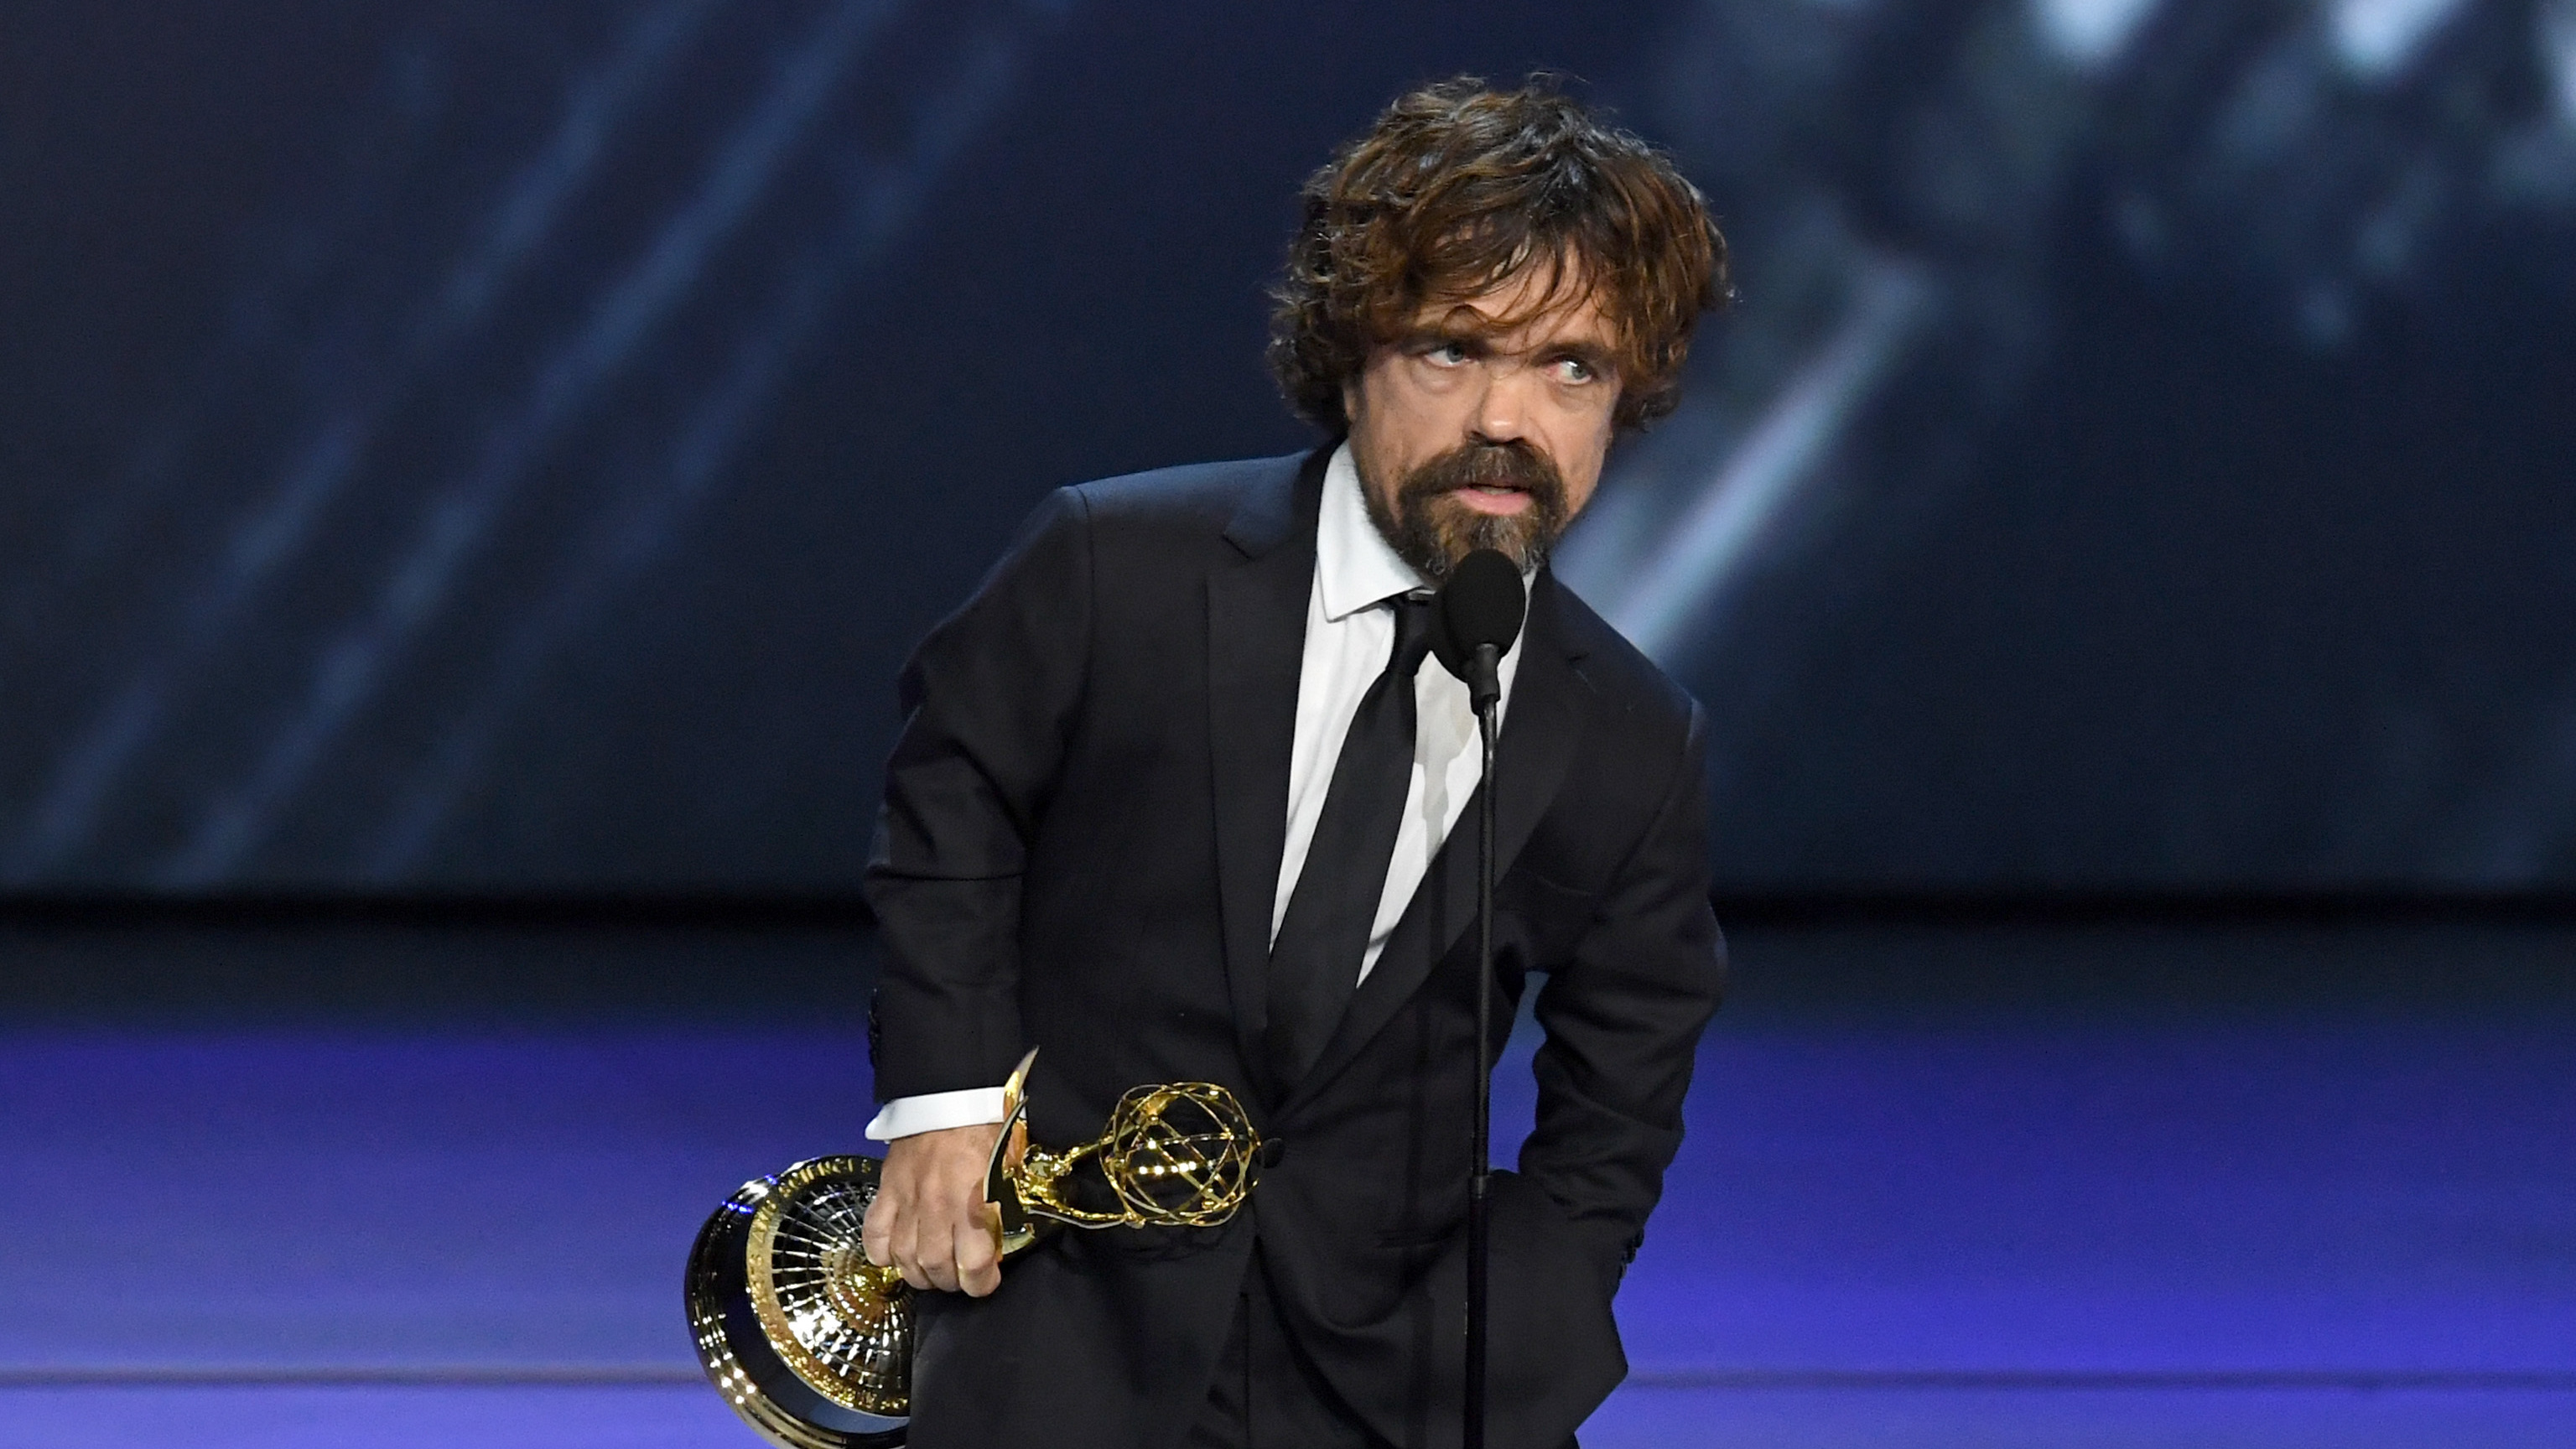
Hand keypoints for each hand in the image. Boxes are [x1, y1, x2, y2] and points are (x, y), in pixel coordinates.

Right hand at [861, 1122, 1005, 1295]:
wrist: (950, 1093)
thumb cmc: (988, 1129)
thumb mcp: (1009, 1169)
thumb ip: (1002, 1209)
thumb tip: (1001, 1242)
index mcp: (974, 1202)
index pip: (973, 1265)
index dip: (981, 1284)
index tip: (985, 1282)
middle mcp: (938, 1208)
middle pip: (935, 1268)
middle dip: (950, 1282)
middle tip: (958, 1277)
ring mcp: (907, 1200)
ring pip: (903, 1258)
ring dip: (918, 1274)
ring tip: (930, 1271)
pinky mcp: (886, 1190)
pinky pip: (874, 1234)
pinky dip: (881, 1253)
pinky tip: (894, 1255)